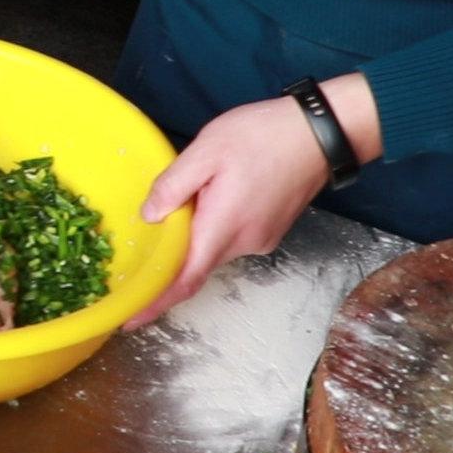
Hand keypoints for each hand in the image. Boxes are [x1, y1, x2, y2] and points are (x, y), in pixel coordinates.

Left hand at [123, 73, 381, 328]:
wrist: (321, 132)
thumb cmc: (263, 136)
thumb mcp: (207, 150)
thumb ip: (173, 186)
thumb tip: (149, 217)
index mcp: (223, 227)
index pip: (185, 279)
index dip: (156, 302)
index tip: (131, 320)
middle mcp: (244, 243)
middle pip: (196, 266)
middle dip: (168, 265)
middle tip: (137, 253)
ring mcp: (261, 238)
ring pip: (213, 249)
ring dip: (192, 239)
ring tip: (179, 205)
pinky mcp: (270, 229)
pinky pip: (230, 238)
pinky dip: (211, 230)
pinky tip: (207, 201)